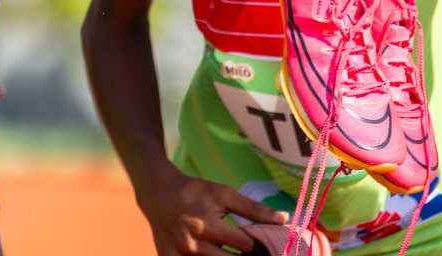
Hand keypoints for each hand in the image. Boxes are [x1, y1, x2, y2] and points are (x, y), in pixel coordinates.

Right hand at [135, 166, 286, 255]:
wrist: (157, 192)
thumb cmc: (194, 191)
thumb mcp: (223, 194)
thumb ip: (254, 208)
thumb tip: (285, 219)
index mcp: (207, 225)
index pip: (246, 246)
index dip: (262, 247)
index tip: (268, 245)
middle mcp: (192, 243)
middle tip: (257, 252)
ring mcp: (180, 254)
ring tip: (234, 252)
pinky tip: (215, 254)